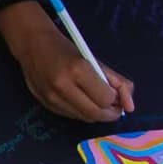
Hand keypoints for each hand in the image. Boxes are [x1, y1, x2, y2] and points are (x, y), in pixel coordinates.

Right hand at [0, 0, 133, 123]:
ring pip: (85, 118)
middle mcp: (63, 86)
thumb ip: (117, 81)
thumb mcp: (94, 59)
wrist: (32, 45)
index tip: (116, 94)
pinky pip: (72, 116)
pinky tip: (82, 101)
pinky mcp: (46, 105)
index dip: (115, 99)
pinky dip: (82, 112)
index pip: (105, 98)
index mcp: (77, 70)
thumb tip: (130, 106)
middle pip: (96, 113)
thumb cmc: (65, 49)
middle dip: (110, 113)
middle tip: (115, 107)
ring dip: (97, 113)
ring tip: (99, 102)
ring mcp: (52, 98)